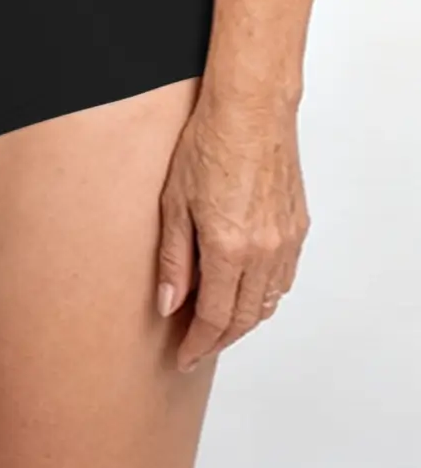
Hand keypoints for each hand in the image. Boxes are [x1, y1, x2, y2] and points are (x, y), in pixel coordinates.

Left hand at [155, 92, 310, 371]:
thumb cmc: (206, 146)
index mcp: (229, 248)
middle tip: (196, 350)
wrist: (250, 111)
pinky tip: (245, 293)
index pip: (215, 317)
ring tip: (216, 327)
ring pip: (268, 302)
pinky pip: (283, 278)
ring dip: (243, 321)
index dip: (198, 343)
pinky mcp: (297, 227)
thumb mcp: (174, 203)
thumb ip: (174, 259)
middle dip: (219, 340)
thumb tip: (169, 304)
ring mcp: (286, 241)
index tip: (183, 357)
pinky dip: (264, 295)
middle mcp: (265, 251)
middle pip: (245, 318)